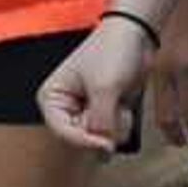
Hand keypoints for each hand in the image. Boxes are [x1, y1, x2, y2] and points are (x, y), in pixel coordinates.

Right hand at [38, 15, 151, 154]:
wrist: (135, 35)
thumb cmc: (113, 51)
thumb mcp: (104, 89)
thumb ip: (101, 123)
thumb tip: (104, 151)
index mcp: (52, 98)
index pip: (63, 133)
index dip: (86, 142)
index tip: (107, 145)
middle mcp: (64, 108)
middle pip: (82, 139)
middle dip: (103, 128)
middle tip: (114, 107)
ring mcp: (84, 111)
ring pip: (99, 139)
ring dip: (115, 125)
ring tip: (119, 100)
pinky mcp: (103, 113)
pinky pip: (112, 133)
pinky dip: (122, 123)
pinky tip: (123, 104)